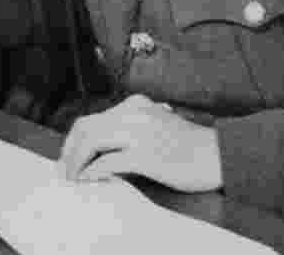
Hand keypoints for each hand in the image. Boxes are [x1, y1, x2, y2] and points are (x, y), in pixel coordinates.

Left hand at [58, 95, 222, 193]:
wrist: (218, 155)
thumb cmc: (189, 145)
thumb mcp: (156, 124)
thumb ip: (131, 128)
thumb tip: (103, 149)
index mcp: (135, 105)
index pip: (92, 119)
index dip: (74, 139)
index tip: (69, 156)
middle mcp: (134, 114)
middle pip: (85, 127)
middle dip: (69, 150)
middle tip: (65, 169)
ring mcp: (138, 134)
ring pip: (90, 141)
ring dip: (76, 161)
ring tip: (73, 176)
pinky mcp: (144, 156)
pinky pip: (106, 163)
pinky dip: (91, 172)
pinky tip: (88, 179)